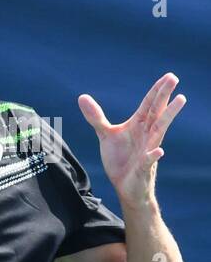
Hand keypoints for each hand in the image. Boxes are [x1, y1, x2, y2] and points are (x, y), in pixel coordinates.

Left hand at [78, 73, 185, 207]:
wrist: (124, 185)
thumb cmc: (121, 158)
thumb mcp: (106, 134)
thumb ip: (96, 117)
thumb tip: (81, 97)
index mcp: (138, 125)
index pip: (148, 104)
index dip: (156, 90)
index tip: (167, 76)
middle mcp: (147, 134)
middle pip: (157, 111)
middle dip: (164, 95)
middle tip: (174, 77)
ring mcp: (147, 150)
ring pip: (160, 131)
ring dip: (169, 115)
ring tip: (180, 99)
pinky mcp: (143, 168)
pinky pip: (149, 161)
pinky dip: (153, 156)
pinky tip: (158, 151)